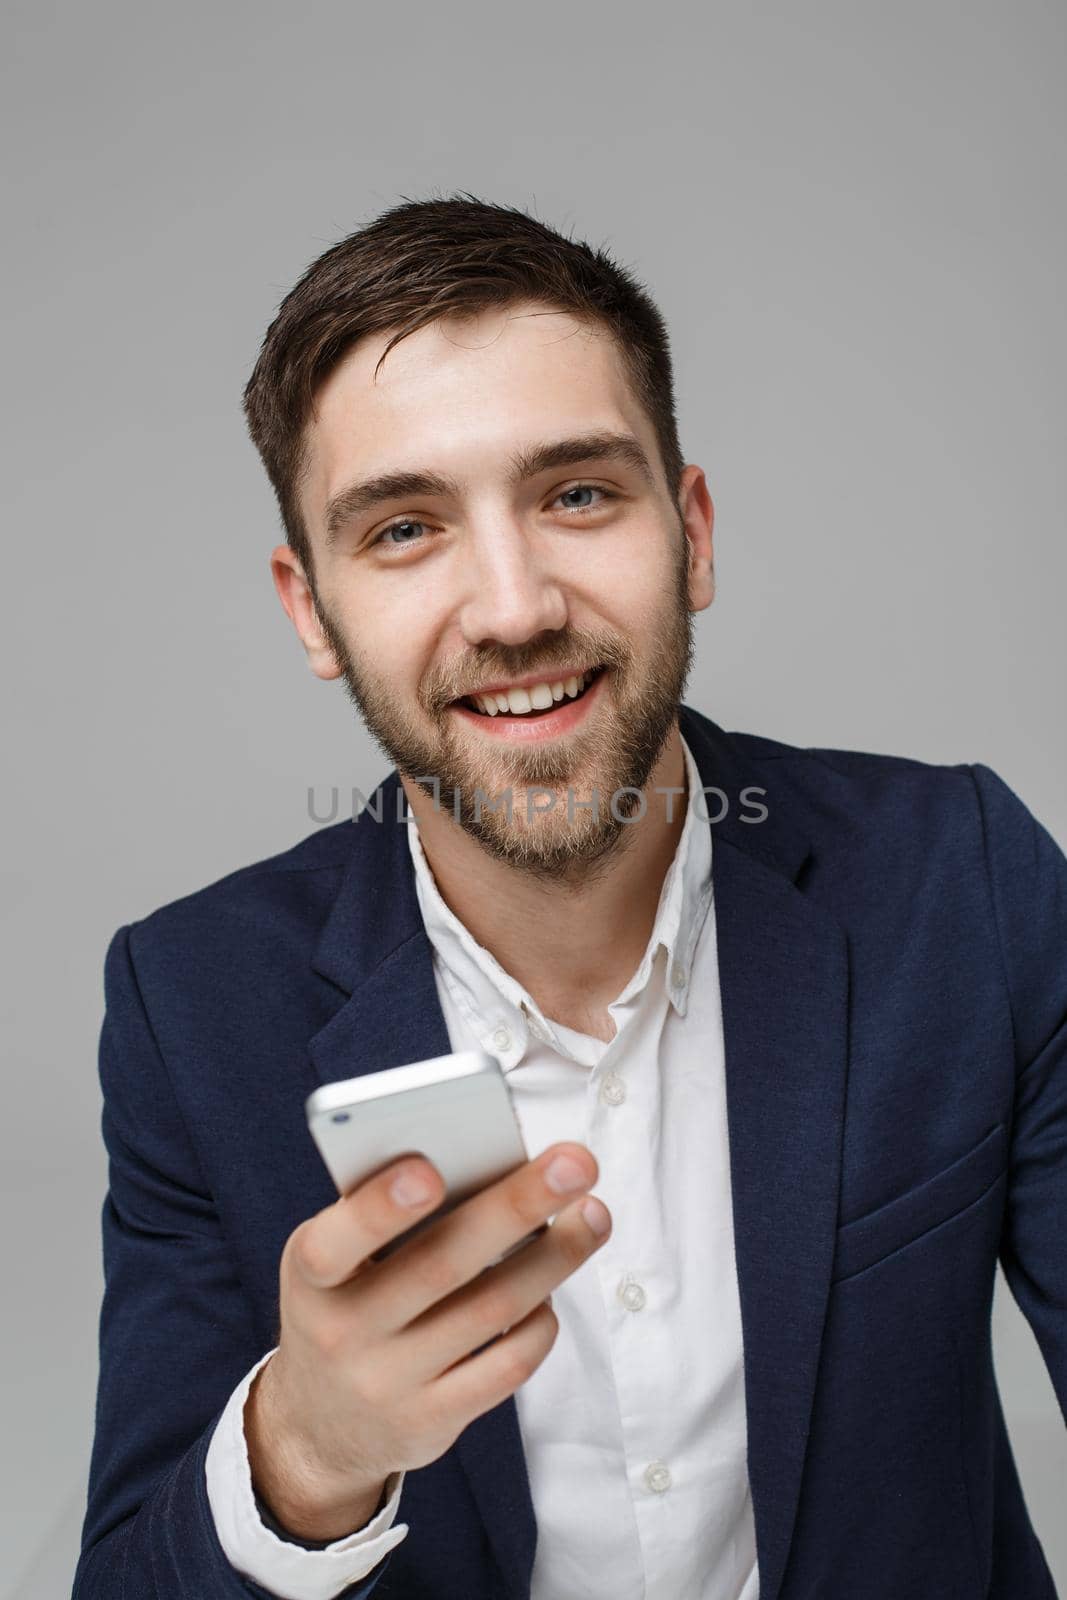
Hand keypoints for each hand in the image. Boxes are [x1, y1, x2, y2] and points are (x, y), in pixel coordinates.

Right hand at [246, 1142, 610, 1540]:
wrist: (319, 1424)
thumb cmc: (344, 1302)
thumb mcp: (334, 1260)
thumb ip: (384, 1212)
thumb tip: (483, 1156)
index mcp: (309, 1274)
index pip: (334, 1243)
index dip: (379, 1208)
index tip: (430, 1169)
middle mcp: (342, 1333)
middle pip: (442, 1264)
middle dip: (516, 1206)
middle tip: (577, 1162)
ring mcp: (388, 1384)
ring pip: (490, 1310)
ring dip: (554, 1257)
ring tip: (593, 1214)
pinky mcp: (432, 1422)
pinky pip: (506, 1367)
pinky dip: (540, 1320)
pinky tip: (553, 1287)